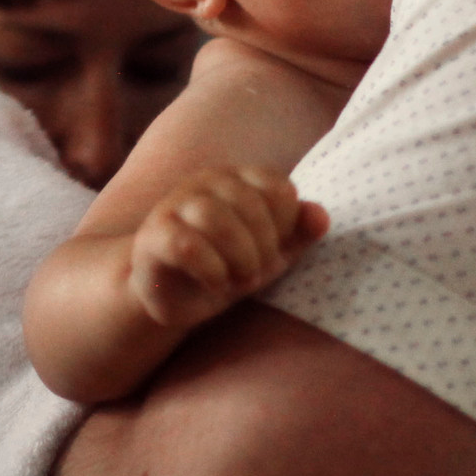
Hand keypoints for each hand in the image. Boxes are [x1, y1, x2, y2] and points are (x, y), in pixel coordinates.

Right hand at [127, 167, 310, 328]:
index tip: (274, 249)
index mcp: (239, 179)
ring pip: (214, 218)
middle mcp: (205, 182)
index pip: (279, 189)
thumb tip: (321, 215)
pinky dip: (211, 270)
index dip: (285, 227)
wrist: (173, 296)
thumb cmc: (227, 265)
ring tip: (238, 279)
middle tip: (256, 272)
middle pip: (250, 203)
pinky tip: (215, 283)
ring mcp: (174, 205)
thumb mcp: (272, 253)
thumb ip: (299, 233)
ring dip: (238, 257)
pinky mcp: (154, 236)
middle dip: (263, 247)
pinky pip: (186, 245)